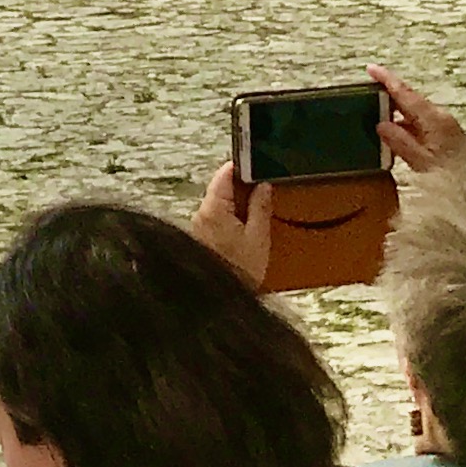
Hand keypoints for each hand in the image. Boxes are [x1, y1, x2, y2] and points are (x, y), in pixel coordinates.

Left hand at [190, 165, 273, 287]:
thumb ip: (260, 209)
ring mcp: (200, 226)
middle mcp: (202, 213)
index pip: (224, 174)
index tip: (258, 166)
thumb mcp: (258, 239)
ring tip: (260, 211)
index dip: (242, 167)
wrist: (218, 300)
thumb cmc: (239, 272)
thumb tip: (263, 186)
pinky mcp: (202, 238)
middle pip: (222, 189)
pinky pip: (218, 219)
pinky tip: (247, 228)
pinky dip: (232, 219)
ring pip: (220, 205)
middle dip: (243, 188)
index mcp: (214, 208)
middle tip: (265, 190)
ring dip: (239, 205)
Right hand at [372, 67, 465, 173]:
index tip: (370, 69)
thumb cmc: (451, 174)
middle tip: (367, 94)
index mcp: (433, 119)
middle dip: (389, 96)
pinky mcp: (447, 135)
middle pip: (410, 100)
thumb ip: (400, 142)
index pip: (405, 93)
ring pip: (415, 112)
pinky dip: (407, 125)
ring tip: (376, 119)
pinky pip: (421, 123)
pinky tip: (398, 137)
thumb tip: (381, 125)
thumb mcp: (421, 161)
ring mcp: (445, 125)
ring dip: (397, 113)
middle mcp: (439, 116)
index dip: (387, 80)